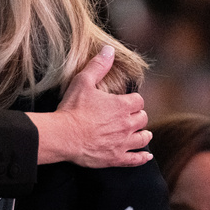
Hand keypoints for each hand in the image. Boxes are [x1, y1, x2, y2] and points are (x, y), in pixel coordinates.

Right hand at [28, 46, 150, 167]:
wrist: (63, 135)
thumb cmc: (72, 108)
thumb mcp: (83, 81)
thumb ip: (98, 65)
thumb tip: (109, 50)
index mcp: (121, 105)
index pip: (138, 101)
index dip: (133, 100)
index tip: (127, 101)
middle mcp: (127, 124)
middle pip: (142, 119)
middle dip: (137, 116)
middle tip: (130, 116)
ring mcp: (123, 143)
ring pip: (143, 138)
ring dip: (143, 134)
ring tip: (140, 133)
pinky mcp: (116, 157)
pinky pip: (136, 159)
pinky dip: (142, 157)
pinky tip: (145, 155)